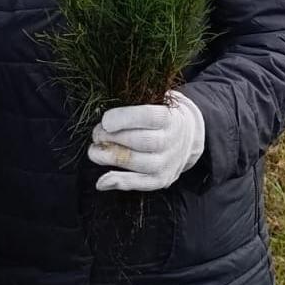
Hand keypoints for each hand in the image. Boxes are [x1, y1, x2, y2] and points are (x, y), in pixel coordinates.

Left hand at [88, 91, 204, 191]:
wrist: (190, 136)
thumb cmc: (162, 115)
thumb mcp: (158, 101)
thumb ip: (136, 102)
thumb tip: (107, 115)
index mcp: (171, 117)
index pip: (149, 117)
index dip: (124, 118)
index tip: (106, 120)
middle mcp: (172, 141)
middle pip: (140, 141)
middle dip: (111, 138)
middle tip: (97, 134)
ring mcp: (168, 162)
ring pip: (137, 162)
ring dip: (109, 158)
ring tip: (94, 151)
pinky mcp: (162, 179)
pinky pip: (140, 183)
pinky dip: (119, 183)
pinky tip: (102, 182)